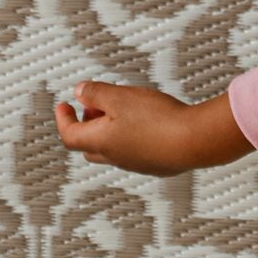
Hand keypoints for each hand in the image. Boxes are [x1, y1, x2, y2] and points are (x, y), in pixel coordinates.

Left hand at [54, 82, 255, 176]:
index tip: (63, 105)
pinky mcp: (154, 164)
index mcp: (101, 142)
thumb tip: (79, 93)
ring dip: (109, 130)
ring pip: (111, 149)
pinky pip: (133, 152)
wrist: (194, 142)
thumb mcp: (121, 96)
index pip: (69, 135)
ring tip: (123, 108)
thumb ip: (97, 93)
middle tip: (94, 106)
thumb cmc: (157, 120)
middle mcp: (115, 157)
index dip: (63, 119)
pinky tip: (146, 121)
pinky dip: (129, 136)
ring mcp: (135, 164)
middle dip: (86, 124)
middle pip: (88, 145)